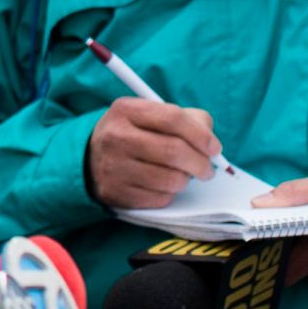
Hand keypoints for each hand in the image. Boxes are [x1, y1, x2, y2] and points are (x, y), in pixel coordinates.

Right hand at [87, 97, 220, 209]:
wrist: (92, 157)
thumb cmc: (136, 134)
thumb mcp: (153, 115)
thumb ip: (188, 120)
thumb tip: (212, 145)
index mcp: (126, 110)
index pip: (172, 118)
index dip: (200, 135)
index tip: (215, 148)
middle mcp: (115, 136)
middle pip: (173, 151)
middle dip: (200, 163)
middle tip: (207, 169)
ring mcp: (113, 166)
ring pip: (170, 179)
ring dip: (185, 180)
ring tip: (182, 175)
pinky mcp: (115, 192)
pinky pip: (159, 199)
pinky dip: (169, 194)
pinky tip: (162, 185)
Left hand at [252, 159, 307, 280]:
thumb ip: (297, 194)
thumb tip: (261, 203)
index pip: (277, 262)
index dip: (255, 252)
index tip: (236, 236)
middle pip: (286, 267)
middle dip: (266, 250)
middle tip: (248, 226)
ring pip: (300, 263)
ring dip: (285, 245)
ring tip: (270, 221)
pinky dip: (303, 245)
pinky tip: (298, 225)